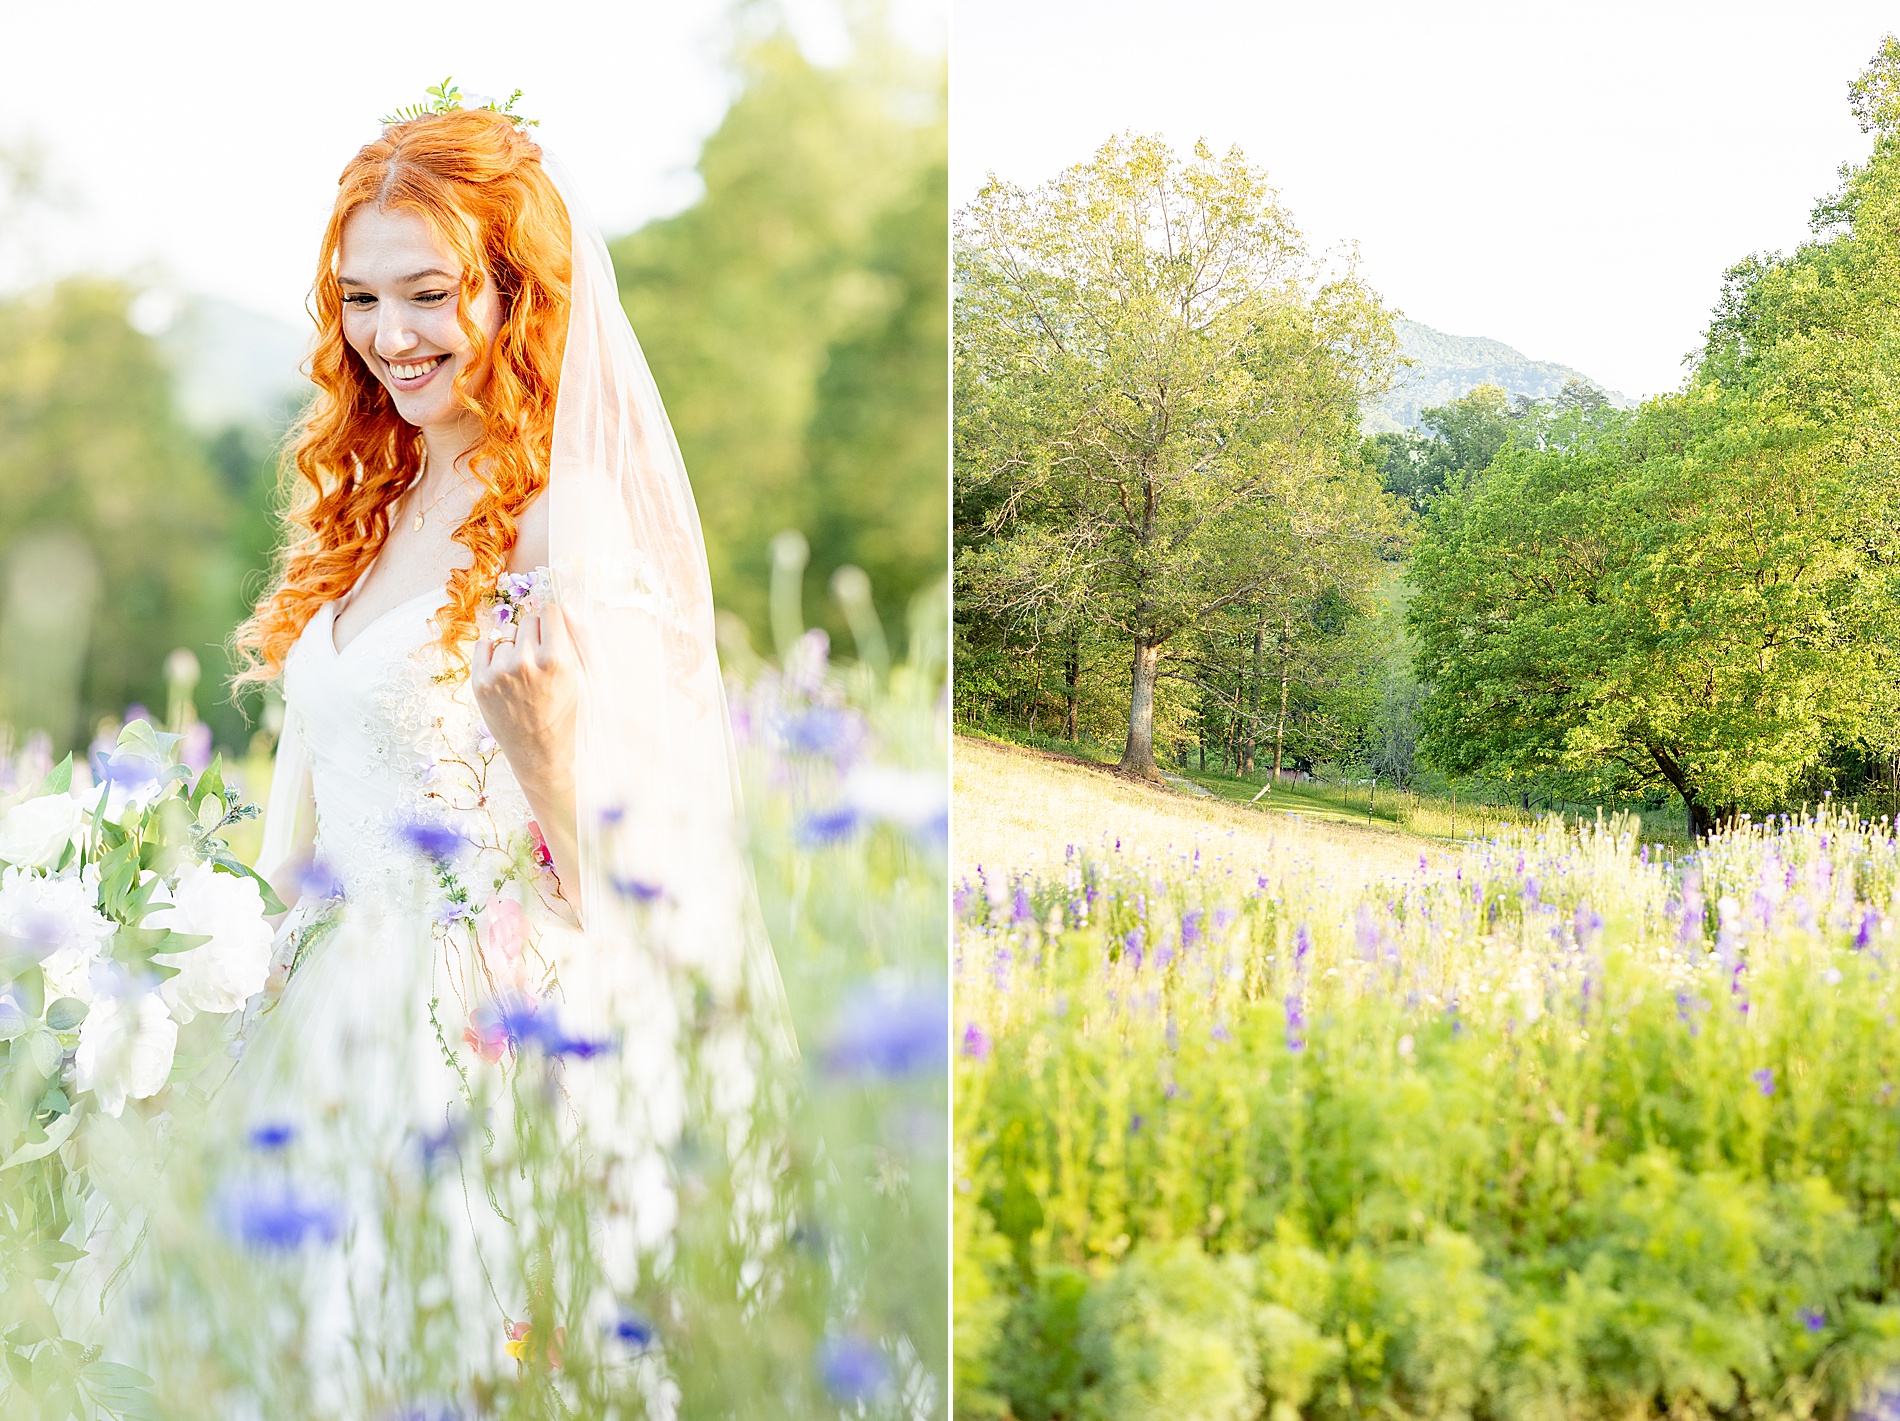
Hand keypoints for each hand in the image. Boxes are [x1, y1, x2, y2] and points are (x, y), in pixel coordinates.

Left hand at [472, 604, 580, 899]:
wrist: (543, 755)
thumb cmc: (571, 714)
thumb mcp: (590, 678)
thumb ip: (582, 637)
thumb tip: (566, 602)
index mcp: (557, 659)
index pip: (551, 611)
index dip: (555, 626)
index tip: (556, 641)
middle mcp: (525, 662)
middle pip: (528, 620)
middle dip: (536, 636)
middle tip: (542, 664)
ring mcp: (498, 673)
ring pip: (508, 637)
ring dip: (515, 650)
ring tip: (525, 679)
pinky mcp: (479, 683)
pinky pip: (484, 645)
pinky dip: (493, 655)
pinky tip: (507, 676)